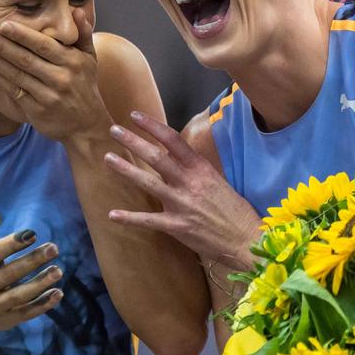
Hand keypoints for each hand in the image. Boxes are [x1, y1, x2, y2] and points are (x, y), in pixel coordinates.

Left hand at [0, 9, 109, 141]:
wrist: (87, 126)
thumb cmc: (85, 87)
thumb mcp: (90, 60)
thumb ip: (83, 34)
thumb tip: (78, 11)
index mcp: (72, 61)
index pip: (44, 45)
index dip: (23, 35)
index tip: (4, 24)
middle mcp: (61, 78)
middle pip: (26, 59)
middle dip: (2, 46)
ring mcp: (48, 96)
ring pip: (17, 75)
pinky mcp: (37, 110)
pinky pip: (13, 91)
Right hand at [0, 203, 63, 331]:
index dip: (11, 244)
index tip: (32, 234)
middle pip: (9, 274)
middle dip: (32, 261)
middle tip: (54, 248)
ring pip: (19, 295)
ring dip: (40, 283)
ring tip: (58, 270)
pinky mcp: (7, 320)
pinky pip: (27, 313)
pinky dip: (43, 304)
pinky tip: (58, 293)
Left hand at [104, 112, 260, 271]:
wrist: (246, 238)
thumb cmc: (234, 209)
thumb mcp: (217, 181)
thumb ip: (195, 170)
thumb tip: (176, 159)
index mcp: (200, 168)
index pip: (173, 141)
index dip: (152, 126)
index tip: (135, 116)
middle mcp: (189, 182)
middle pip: (156, 157)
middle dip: (133, 142)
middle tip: (114, 131)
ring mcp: (182, 204)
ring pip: (148, 183)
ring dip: (126, 170)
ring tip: (108, 159)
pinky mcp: (177, 226)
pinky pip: (148, 220)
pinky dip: (129, 218)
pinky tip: (112, 214)